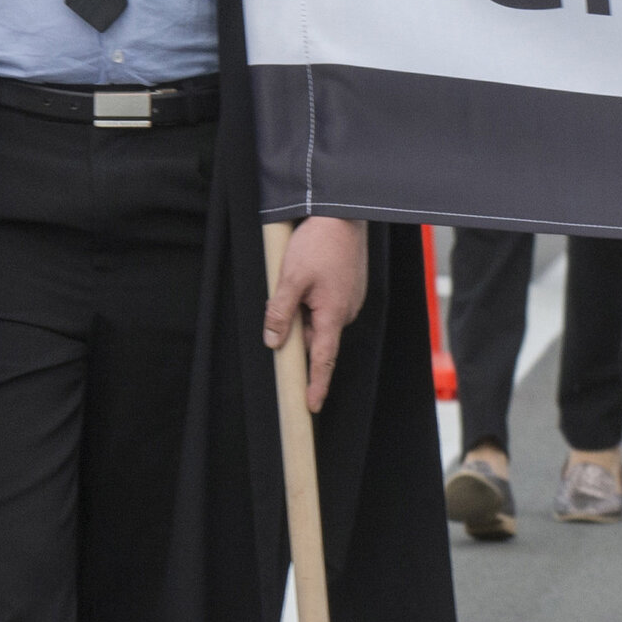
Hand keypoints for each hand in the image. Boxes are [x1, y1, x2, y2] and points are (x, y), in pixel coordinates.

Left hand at [265, 214, 367, 407]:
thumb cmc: (318, 244)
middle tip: (286, 298)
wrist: (343, 215)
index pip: (323, 359)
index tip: (311, 406)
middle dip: (298, 331)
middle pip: (316, 337)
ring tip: (297, 275)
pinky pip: (326, 305)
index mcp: (333, 314)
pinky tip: (308, 275)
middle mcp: (346, 312)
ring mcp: (349, 300)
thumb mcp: (290, 279)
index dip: (316, 384)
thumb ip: (279, 313)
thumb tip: (272, 342)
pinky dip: (312, 300)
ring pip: (319, 319)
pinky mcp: (348, 290)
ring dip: (303, 311)